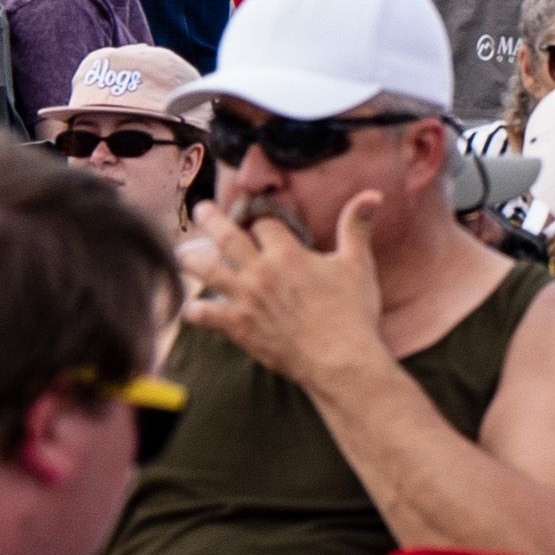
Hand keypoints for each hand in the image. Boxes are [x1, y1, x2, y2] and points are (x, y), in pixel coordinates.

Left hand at [177, 181, 401, 397]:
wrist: (339, 359)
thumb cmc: (352, 311)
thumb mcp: (358, 263)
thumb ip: (357, 226)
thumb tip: (373, 194)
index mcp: (287, 253)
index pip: (264, 223)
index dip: (261, 218)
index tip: (257, 219)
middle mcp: (261, 273)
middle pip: (227, 237)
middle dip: (211, 220)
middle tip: (200, 210)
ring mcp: (246, 301)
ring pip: (207, 272)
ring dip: (191, 259)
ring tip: (181, 252)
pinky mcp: (239, 328)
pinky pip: (205, 316)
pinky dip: (193, 311)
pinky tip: (189, 308)